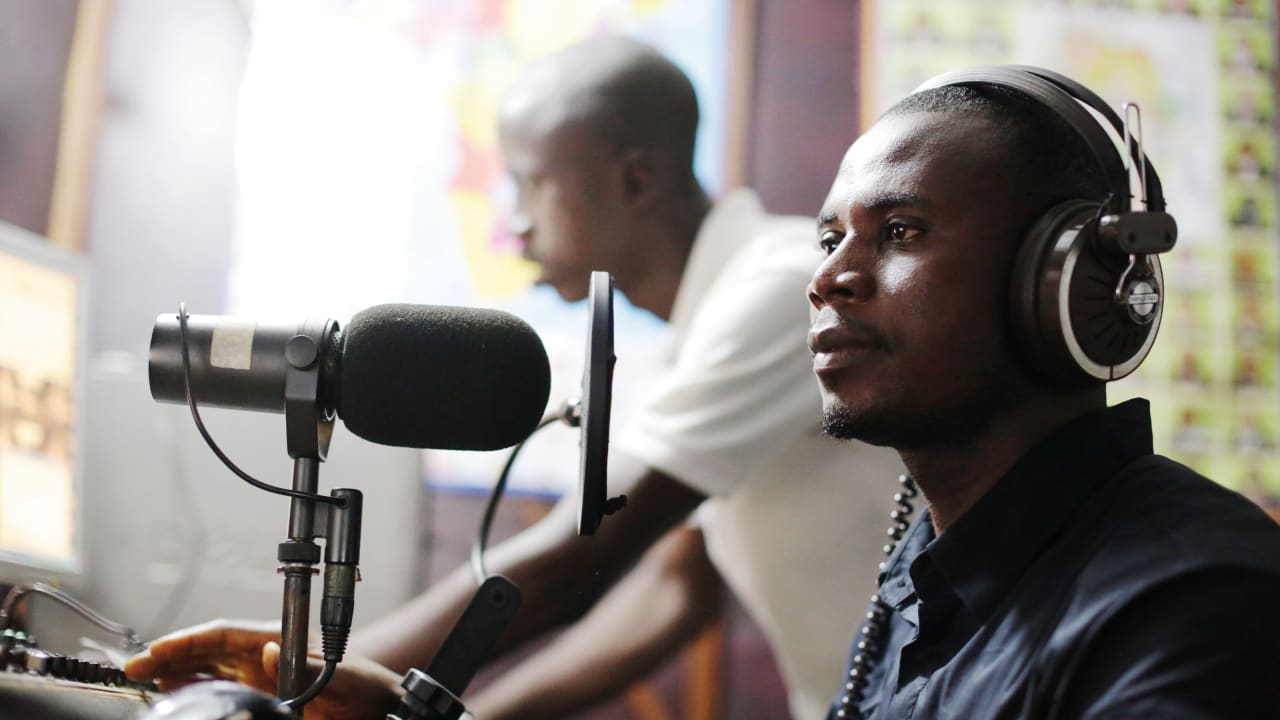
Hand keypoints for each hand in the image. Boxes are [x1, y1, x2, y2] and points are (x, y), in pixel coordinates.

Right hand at [125, 619, 403, 719]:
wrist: (381, 709)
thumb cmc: (366, 687)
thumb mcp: (340, 675)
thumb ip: (303, 664)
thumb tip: (267, 649)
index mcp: (280, 643)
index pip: (224, 635)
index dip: (188, 641)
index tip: (157, 650)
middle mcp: (266, 657)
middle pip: (208, 651)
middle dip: (171, 656)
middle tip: (135, 667)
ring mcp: (262, 678)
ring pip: (208, 669)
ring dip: (177, 673)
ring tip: (146, 680)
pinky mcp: (264, 698)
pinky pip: (221, 689)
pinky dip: (195, 689)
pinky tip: (174, 694)